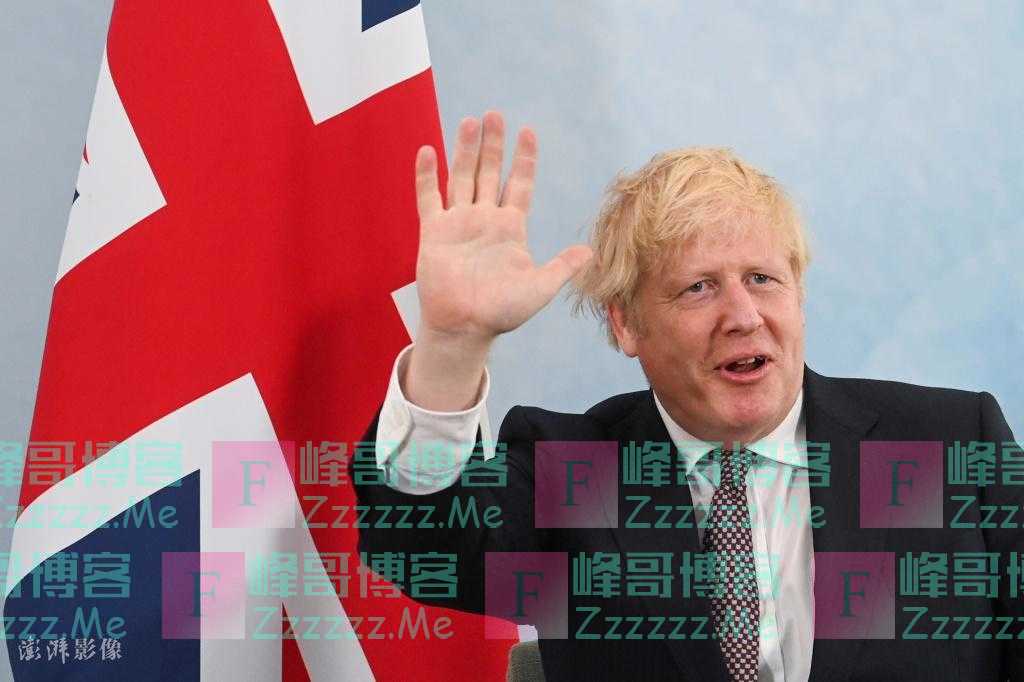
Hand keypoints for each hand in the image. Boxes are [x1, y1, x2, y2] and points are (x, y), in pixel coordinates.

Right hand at [414, 111, 592, 344]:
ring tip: (469, 121)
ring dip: (464, 150)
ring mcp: (458, 223)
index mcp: (511, 228)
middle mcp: (484, 219)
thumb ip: (562, 267)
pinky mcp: (434, 232)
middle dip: (493, 145)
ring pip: (461, 177)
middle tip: (495, 114)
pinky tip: (428, 150)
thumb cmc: (502, 312)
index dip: (524, 159)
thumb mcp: (540, 288)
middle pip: (489, 172)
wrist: (465, 326)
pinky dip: (427, 175)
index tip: (527, 132)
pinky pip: (429, 197)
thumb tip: (590, 253)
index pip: (519, 185)